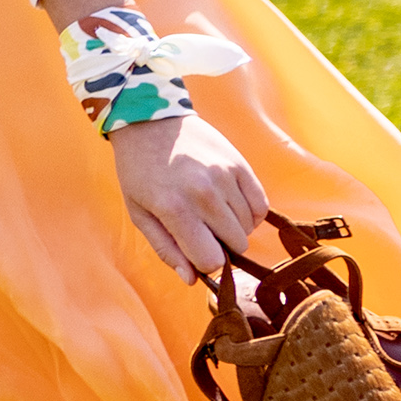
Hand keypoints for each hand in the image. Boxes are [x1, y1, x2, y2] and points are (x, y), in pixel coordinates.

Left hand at [108, 109, 268, 283]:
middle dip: (220, 246)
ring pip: (248, 227)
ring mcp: (226, 177)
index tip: (195, 252)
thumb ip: (166, 249)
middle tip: (202, 231)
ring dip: (234, 229)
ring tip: (211, 214)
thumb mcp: (139, 213)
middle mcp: (204, 194)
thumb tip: (192, 279)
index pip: (210, 259)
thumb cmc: (139, 172)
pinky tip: (231, 208)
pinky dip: (250, 214)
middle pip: (235, 245)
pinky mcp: (240, 165)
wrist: (150, 121)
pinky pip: (260, 206)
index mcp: (175, 209)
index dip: (204, 263)